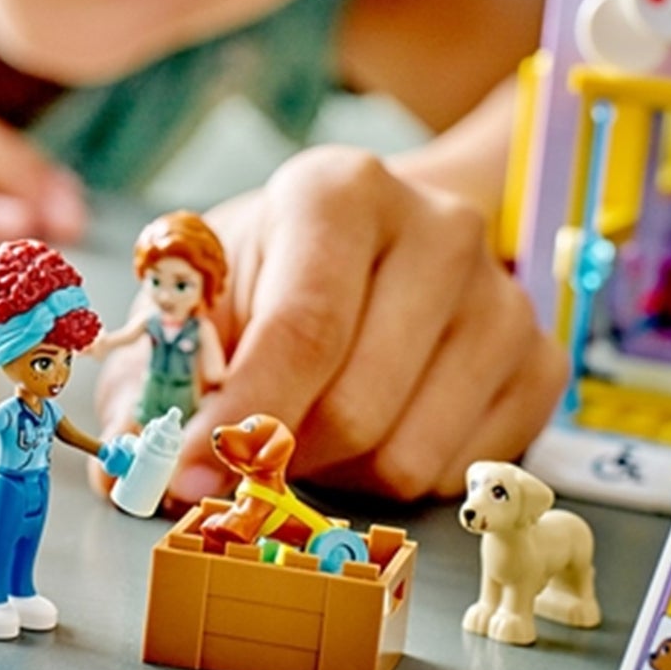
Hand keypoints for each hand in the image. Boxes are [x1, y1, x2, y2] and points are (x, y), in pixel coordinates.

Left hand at [94, 145, 566, 503]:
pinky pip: (455, 474)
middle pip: (355, 407)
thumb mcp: (202, 292)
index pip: (303, 327)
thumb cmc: (276, 267)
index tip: (187, 478)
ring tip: (313, 421)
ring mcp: (502, 297)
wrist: (384, 237)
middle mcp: (438, 229)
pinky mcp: (540, 360)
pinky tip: (376, 422)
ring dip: (338, 471)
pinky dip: (397, 476)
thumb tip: (130, 468)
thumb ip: (156, 371)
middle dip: (284, 452)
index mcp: (339, 191)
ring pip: (406, 455)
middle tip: (250, 448)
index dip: (241, 418)